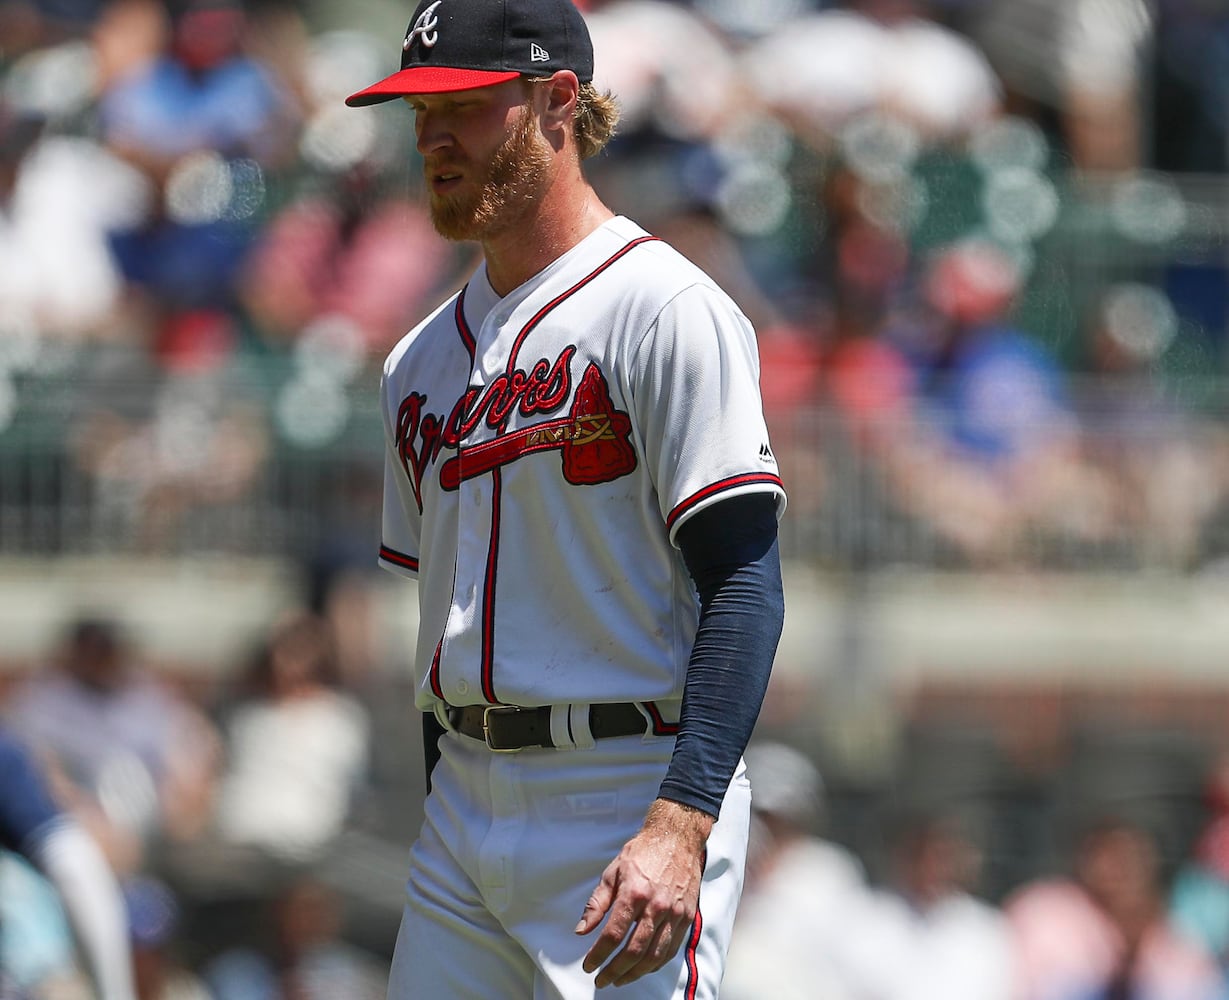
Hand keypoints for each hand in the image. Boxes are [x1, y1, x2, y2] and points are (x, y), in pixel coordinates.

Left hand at [575, 798, 714, 988]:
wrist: (676, 838)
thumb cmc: (643, 853)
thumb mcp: (612, 872)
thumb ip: (597, 903)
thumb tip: (581, 930)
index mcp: (634, 893)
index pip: (613, 934)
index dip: (598, 954)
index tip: (589, 965)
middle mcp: (656, 906)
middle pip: (633, 951)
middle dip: (614, 970)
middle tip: (601, 979)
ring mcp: (675, 913)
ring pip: (654, 955)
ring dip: (635, 973)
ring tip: (620, 979)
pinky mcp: (687, 917)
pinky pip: (670, 949)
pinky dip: (655, 964)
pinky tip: (643, 968)